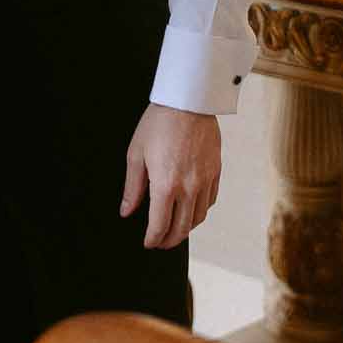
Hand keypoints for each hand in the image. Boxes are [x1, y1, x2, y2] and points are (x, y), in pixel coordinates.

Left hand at [120, 102, 220, 249]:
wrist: (188, 99)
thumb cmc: (159, 122)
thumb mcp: (136, 153)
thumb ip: (132, 187)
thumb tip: (126, 211)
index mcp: (165, 185)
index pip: (160, 226)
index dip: (152, 239)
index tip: (148, 242)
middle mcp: (188, 188)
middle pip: (181, 229)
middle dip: (169, 241)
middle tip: (160, 242)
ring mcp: (204, 180)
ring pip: (198, 218)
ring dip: (186, 229)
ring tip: (176, 229)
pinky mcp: (216, 171)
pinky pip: (210, 201)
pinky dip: (200, 211)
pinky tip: (192, 208)